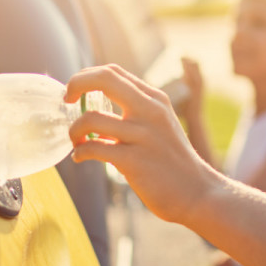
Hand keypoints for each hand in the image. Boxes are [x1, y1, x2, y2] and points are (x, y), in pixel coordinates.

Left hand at [66, 64, 222, 223]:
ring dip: (73, 131)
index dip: (87, 77)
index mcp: (155, 99)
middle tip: (66, 101)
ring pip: (91, 118)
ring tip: (75, 142)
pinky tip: (81, 158)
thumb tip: (97, 108)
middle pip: (103, 79)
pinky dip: (80, 153)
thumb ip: (136, 112)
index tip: (76, 93)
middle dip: (76, 84)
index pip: (113, 72)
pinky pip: (94, 149)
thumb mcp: (161, 126)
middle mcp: (150, 111)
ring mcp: (143, 135)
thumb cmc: (173, 162)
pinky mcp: (135, 161)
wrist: (198, 193)